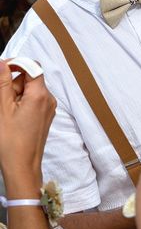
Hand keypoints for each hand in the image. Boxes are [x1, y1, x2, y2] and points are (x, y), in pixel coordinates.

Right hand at [0, 59, 55, 196]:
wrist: (22, 165)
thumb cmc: (11, 141)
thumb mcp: (2, 108)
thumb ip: (3, 83)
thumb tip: (2, 63)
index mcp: (40, 95)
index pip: (32, 66)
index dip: (16, 65)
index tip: (1, 70)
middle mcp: (49, 99)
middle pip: (30, 78)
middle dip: (13, 84)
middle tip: (3, 102)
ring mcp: (48, 108)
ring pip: (30, 90)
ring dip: (15, 95)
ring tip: (7, 113)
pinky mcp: (45, 115)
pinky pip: (33, 101)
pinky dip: (20, 103)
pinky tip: (12, 117)